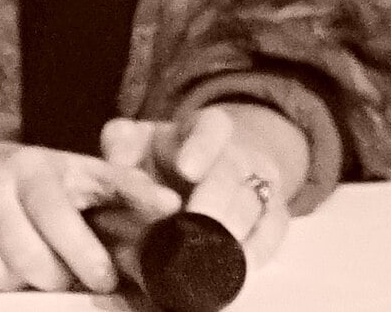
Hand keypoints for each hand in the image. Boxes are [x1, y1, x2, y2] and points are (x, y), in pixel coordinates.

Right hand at [0, 133, 180, 292]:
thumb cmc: (30, 180)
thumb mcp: (75, 172)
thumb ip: (122, 187)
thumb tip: (172, 207)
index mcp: (36, 168)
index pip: (64, 210)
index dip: (88, 248)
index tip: (110, 275)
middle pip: (38, 263)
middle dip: (60, 277)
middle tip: (66, 270)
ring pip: (5, 278)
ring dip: (23, 280)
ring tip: (29, 258)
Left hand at [100, 106, 293, 266]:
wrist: (198, 174)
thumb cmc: (157, 157)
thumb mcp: (136, 141)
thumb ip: (121, 145)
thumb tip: (117, 163)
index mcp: (203, 127)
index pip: (213, 126)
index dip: (202, 146)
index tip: (186, 169)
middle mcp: (237, 152)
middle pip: (233, 171)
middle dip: (214, 199)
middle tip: (194, 223)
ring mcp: (259, 184)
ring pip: (255, 202)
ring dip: (233, 229)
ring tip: (210, 252)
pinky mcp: (273, 215)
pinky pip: (273, 231)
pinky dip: (258, 250)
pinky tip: (239, 266)